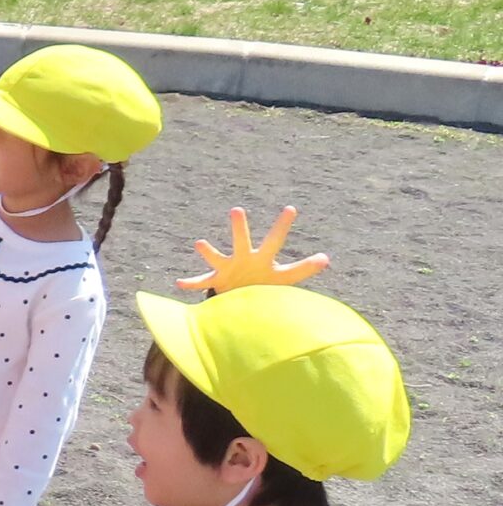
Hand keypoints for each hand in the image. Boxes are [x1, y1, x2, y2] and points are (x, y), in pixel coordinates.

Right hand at [178, 206, 329, 295]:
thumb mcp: (286, 277)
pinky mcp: (216, 280)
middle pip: (242, 240)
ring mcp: (228, 268)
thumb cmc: (267, 284)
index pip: (275, 240)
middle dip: (239, 227)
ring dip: (209, 251)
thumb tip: (326, 258)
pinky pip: (201, 282)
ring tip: (200, 243)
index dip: (283, 226)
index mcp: (263, 257)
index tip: (290, 209)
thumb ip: (304, 268)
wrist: (244, 296)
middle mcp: (244, 258)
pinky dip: (190, 283)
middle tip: (237, 210)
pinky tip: (180, 283)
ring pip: (217, 257)